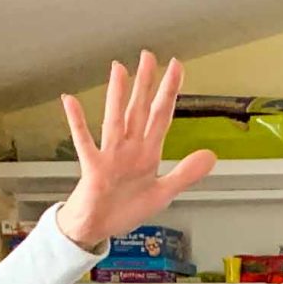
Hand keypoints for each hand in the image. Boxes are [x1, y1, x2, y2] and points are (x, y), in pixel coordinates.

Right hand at [52, 53, 216, 248]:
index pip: (162, 116)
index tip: (176, 67)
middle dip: (146, 83)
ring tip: (119, 68)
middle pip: (139, 109)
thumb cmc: (125, 209)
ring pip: (116, 118)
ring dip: (117, 94)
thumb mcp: (163, 192)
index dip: (170, 92)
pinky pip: (84, 141)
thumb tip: (211, 155)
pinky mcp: (94, 167)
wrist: (99, 228)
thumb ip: (186, 173)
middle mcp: (129, 148)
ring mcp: (111, 155)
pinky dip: (77, 122)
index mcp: (148, 153)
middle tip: (149, 56)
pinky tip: (71, 101)